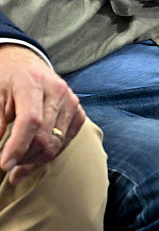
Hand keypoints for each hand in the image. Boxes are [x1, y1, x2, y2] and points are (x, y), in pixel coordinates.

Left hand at [0, 45, 84, 184]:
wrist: (27, 67)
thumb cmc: (7, 82)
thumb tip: (0, 153)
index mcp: (33, 82)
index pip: (31, 120)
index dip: (18, 146)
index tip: (5, 164)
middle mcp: (58, 91)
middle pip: (44, 136)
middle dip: (22, 157)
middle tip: (5, 162)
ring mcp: (72, 102)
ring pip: (56, 144)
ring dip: (33, 160)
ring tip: (16, 163)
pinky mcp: (78, 113)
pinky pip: (65, 143)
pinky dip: (47, 157)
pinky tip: (31, 161)